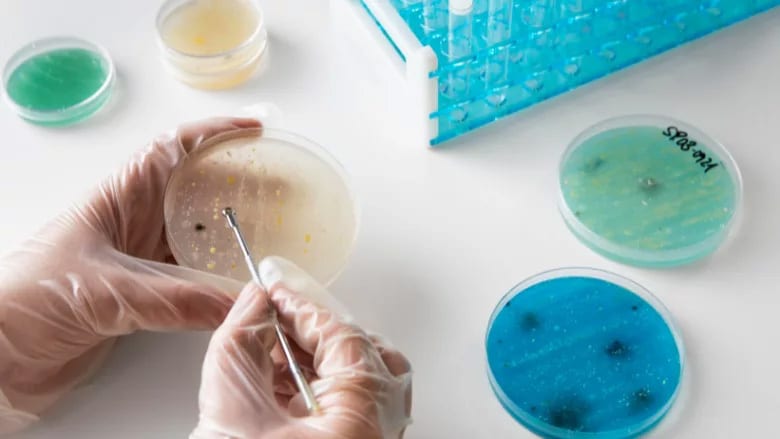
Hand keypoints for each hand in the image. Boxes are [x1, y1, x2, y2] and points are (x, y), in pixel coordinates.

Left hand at [0, 117, 261, 433]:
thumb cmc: (25, 300)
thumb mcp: (104, 291)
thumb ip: (172, 300)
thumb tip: (233, 304)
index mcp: (117, 200)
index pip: (171, 150)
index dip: (213, 134)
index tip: (252, 130)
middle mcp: (132, 224)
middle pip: (192, 190)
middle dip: (234, 182)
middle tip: (275, 185)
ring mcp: (137, 260)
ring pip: (194, 236)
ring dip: (229, 234)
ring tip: (267, 234)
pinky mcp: (139, 295)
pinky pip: (189, 280)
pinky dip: (216, 280)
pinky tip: (237, 285)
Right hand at [192, 258, 412, 438]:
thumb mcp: (231, 397)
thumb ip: (244, 334)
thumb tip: (258, 302)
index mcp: (363, 414)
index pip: (343, 336)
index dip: (303, 306)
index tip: (277, 290)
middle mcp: (380, 431)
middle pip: (369, 356)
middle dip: (323, 331)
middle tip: (284, 316)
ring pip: (364, 384)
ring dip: (320, 359)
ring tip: (275, 350)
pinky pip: (351, 410)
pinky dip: (322, 389)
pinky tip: (284, 384)